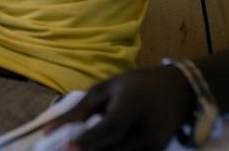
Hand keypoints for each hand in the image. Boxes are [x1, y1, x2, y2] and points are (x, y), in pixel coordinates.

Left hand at [50, 66, 194, 150]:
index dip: (87, 141)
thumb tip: (51, 130)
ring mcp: (154, 147)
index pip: (110, 128)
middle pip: (112, 150)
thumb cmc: (137, 84)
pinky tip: (96, 150)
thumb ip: (81, 109)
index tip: (65, 148)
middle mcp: (146, 130)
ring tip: (78, 148)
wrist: (178, 91)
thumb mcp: (107, 87)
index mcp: (133, 106)